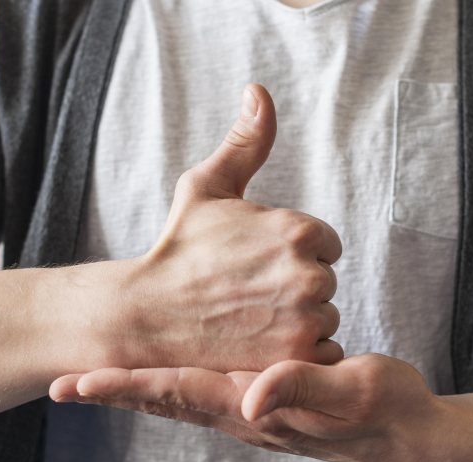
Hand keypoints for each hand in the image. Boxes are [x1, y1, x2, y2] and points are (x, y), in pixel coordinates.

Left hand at [48, 354, 458, 461]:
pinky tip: (158, 375)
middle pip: (163, 401)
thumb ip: (303, 389)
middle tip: (58, 384)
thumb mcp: (353, 391)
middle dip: (111, 392)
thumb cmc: (385, 412)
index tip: (78, 383)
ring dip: (132, 391)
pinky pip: (201, 395)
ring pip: (177, 399)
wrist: (409, 437)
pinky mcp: (264, 403)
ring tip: (91, 382)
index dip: (126, 387)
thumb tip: (250, 395)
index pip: (177, 394)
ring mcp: (251, 411)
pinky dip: (167, 386)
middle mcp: (243, 413)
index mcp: (255, 407)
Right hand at [106, 83, 342, 371]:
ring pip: (325, 318)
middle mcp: (309, 274)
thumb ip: (246, 141)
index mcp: (298, 230)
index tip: (255, 265)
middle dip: (295, 288)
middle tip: (248, 294)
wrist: (146, 315)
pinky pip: (324, 353)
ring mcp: (304, 320)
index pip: (324, 244)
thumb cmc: (177, 249)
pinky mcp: (295, 358)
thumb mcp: (207, 186)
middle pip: (326, 282)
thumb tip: (258, 92)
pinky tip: (262, 342)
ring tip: (251, 319)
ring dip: (298, 321)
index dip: (290, 254)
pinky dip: (299, 353)